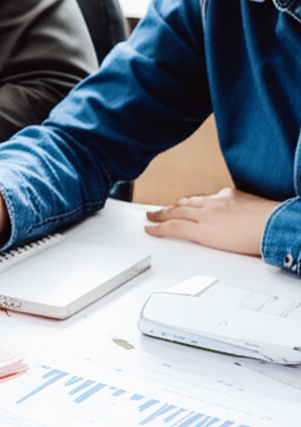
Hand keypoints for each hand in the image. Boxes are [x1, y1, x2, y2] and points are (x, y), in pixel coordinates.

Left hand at [144, 187, 278, 255]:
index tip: (186, 204)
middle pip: (186, 204)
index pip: (205, 199)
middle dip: (172, 207)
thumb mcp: (259, 211)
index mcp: (230, 196)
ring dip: (161, 214)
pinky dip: (159, 228)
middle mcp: (214, 202)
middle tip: (160, 210)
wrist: (276, 225)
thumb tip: (248, 222)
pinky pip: (173, 228)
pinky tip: (150, 229)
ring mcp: (206, 215)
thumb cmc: (274, 221)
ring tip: (150, 217)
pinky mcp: (201, 230)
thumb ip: (246, 213)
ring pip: (176, 212)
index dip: (192, 203)